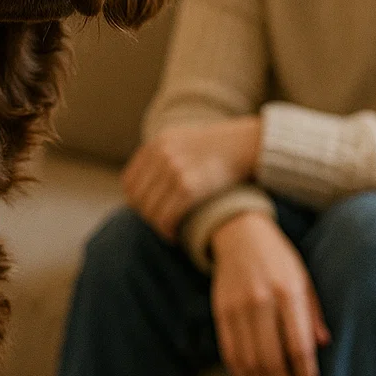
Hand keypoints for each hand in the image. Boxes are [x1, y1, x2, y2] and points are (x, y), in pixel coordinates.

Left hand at [122, 116, 261, 240]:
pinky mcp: (189, 186)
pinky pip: (166, 216)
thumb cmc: (218, 149)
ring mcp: (173, 170)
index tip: (149, 212)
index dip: (136, 202)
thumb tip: (145, 183)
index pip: (129, 183)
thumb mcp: (182, 141)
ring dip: (158, 226)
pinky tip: (175, 235)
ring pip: (150, 211)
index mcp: (156, 144)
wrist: (246, 145)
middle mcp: (161, 155)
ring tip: (168, 232)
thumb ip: (162, 157)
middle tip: (161, 225)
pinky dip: (167, 230)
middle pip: (138, 199)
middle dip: (147, 217)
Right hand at [209, 210, 330, 375]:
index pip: (298, 345)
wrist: (239, 234)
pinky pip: (230, 352)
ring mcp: (237, 308)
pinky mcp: (221, 312)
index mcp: (288, 292)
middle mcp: (261, 301)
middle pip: (272, 359)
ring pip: (249, 361)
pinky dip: (241, 373)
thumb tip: (323, 346)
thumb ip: (313, 312)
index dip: (305, 375)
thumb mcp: (304, 277)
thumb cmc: (279, 258)